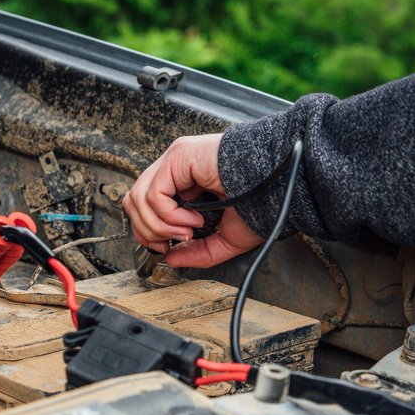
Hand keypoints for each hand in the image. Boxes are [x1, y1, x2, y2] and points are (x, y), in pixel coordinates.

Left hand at [122, 133, 261, 267]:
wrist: (280, 186)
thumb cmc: (263, 202)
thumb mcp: (225, 239)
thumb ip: (198, 252)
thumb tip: (171, 258)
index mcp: (184, 183)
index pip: (143, 207)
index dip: (148, 232)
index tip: (167, 246)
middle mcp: (176, 169)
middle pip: (133, 203)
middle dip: (149, 231)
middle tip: (175, 240)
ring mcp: (175, 159)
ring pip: (138, 199)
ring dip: (160, 225)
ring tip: (187, 230)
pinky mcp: (179, 155)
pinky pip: (153, 194)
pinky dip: (169, 216)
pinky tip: (192, 219)